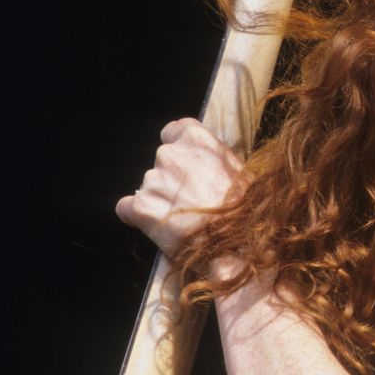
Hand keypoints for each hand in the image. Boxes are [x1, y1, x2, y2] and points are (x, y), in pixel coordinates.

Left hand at [116, 118, 245, 256]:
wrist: (238, 242)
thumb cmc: (246, 210)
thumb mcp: (240, 173)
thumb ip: (215, 164)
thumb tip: (209, 172)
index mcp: (197, 140)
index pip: (173, 131)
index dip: (180, 151)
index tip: (187, 166)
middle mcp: (170, 154)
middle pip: (163, 162)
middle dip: (173, 180)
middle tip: (192, 202)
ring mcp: (153, 180)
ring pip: (150, 187)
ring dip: (161, 201)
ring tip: (183, 222)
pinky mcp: (141, 207)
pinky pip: (128, 209)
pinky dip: (139, 217)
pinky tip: (159, 228)